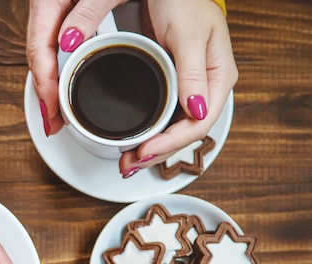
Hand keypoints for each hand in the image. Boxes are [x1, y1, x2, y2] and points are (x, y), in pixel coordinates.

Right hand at [27, 0, 125, 135]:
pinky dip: (60, 72)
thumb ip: (86, 10)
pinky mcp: (67, 17)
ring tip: (57, 115)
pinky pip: (57, 50)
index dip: (45, 85)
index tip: (52, 112)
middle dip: (45, 95)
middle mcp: (48, 10)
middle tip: (53, 125)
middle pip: (40, 60)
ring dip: (51, 88)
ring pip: (47, 57)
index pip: (39, 52)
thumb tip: (67, 43)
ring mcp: (56, 14)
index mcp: (48, 2)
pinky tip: (65, 87)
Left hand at [118, 0, 237, 175]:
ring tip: (127, 162)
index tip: (144, 152)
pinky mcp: (172, 84)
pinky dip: (148, 132)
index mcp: (217, 78)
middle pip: (184, 133)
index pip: (198, 124)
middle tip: (127, 166)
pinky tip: (134, 142)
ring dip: (150, 147)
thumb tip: (196, 110)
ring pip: (173, 128)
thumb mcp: (187, 35)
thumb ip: (192, 72)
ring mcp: (188, 88)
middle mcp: (205, 87)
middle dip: (156, 153)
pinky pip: (163, 116)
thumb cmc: (183, 1)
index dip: (170, 144)